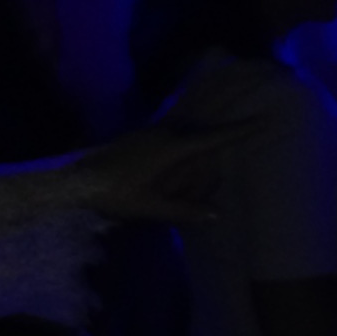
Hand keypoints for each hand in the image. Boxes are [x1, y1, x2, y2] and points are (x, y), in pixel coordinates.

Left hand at [76, 109, 255, 224]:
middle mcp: (163, 133)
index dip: (238, 131)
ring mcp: (149, 132)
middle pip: (198, 138)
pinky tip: (167, 172)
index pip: (212, 138)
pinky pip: (168, 139)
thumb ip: (185, 210)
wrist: (76, 180)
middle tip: (212, 175)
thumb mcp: (151, 207)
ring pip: (182, 137)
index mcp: (171, 148)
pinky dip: (177, 152)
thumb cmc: (115, 194)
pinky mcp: (137, 136)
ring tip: (189, 177)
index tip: (260, 121)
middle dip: (211, 151)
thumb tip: (217, 214)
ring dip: (192, 153)